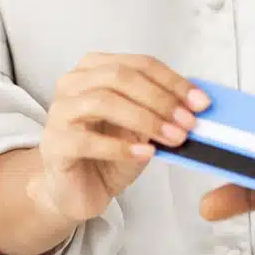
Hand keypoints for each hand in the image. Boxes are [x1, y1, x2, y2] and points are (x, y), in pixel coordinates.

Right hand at [30, 53, 209, 226]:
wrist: (76, 190)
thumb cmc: (108, 154)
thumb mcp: (141, 129)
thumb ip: (160, 111)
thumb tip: (193, 104)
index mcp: (95, 69)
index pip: (139, 64)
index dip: (173, 81)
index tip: (201, 102)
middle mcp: (73, 82)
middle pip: (121, 77)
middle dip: (161, 99)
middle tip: (188, 123)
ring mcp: (60, 111)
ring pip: (104, 101)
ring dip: (145, 120)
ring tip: (172, 139)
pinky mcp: (54, 143)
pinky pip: (87, 140)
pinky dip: (120, 146)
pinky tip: (144, 155)